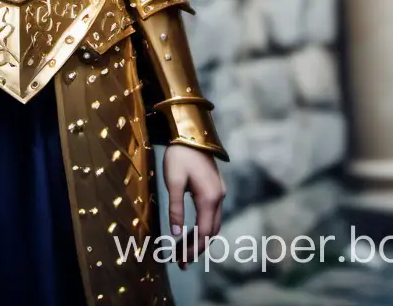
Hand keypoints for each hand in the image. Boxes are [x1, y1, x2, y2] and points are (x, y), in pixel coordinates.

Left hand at [162, 143, 224, 268]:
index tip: (180, 260)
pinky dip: (203, 226)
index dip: (192, 248)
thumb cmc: (179, 155)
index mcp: (209, 198)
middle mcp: (219, 198)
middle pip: (211, 232)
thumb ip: (176, 208)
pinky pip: (211, 214)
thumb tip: (176, 233)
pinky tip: (191, 232)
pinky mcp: (215, 188)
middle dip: (197, 248)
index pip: (203, 232)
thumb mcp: (173, 181)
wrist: (191, 132)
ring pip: (213, 224)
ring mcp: (219, 193)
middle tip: (181, 261)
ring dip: (200, 238)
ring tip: (184, 250)